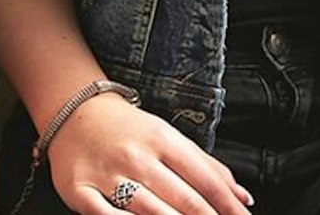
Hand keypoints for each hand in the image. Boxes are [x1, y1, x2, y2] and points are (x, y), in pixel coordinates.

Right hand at [45, 93, 254, 214]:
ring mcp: (108, 174)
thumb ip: (208, 168)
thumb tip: (243, 197)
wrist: (76, 113)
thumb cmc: (131, 131)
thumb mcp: (171, 138)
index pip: (205, 178)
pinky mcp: (79, 190)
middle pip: (181, 197)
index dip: (227, 204)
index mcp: (164, 141)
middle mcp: (138, 157)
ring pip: (148, 209)